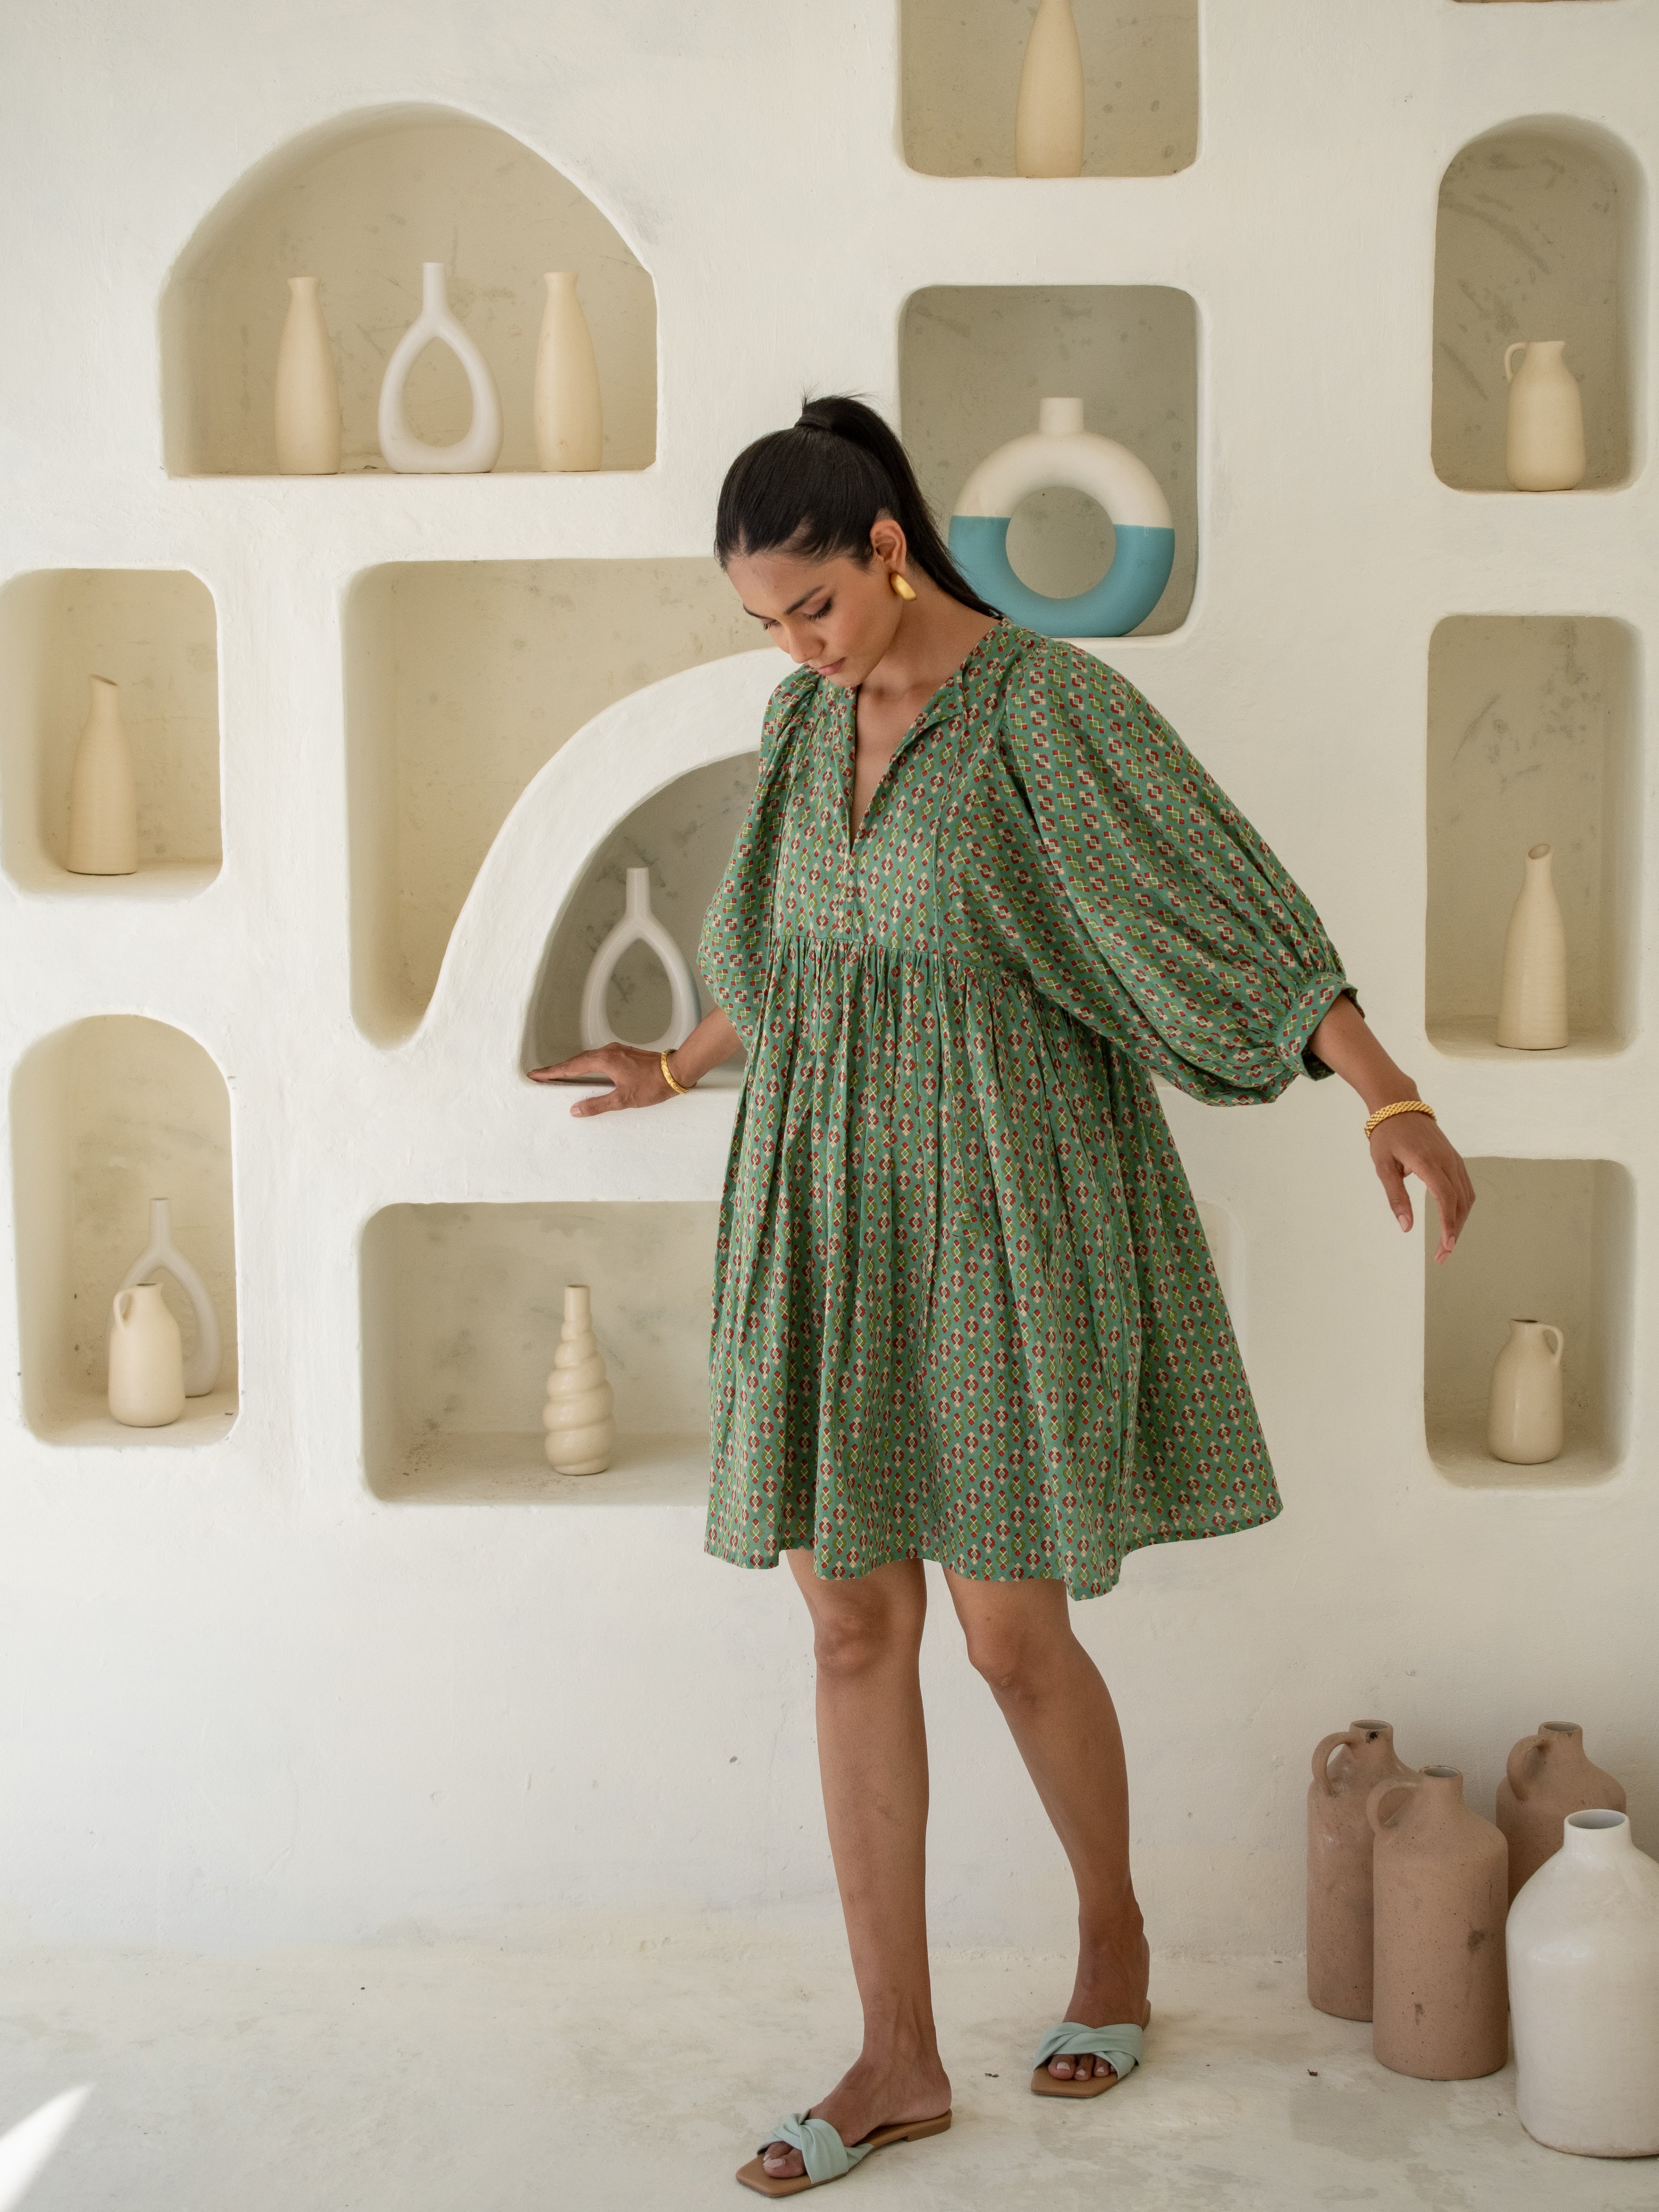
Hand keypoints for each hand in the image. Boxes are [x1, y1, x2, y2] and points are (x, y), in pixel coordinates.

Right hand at [526, 1044, 677, 1115]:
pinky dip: (586, 1064)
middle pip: (576, 1060)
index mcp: (604, 1061)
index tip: (536, 1074)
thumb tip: (575, 1109)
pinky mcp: (623, 1053)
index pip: (571, 1067)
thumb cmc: (653, 1085)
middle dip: (558, 1068)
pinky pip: (597, 1058)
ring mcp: (616, 1051)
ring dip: (572, 1066)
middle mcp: (608, 1052)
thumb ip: (597, 1105)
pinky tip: (585, 1071)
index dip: (552, 1072)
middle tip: (541, 1075)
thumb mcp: (623, 1100)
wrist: (676, 1071)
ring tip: (558, 1074)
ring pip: (587, 1058)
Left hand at [1369, 1110, 1474, 1262]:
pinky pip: (1465, 1187)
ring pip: (1466, 1197)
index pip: (1445, 1198)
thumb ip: (1396, 1197)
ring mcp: (1454, 1160)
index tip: (1446, 1246)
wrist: (1400, 1106)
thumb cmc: (1387, 1136)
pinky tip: (1453, 1222)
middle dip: (1454, 1231)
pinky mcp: (1455, 1160)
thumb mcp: (1383, 1167)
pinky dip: (1462, 1208)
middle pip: (1459, 1202)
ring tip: (1447, 1244)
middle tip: (1442, 1256)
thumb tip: (1406, 1227)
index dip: (1448, 1224)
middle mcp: (1447, 1161)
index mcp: (1428, 1162)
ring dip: (1459, 1222)